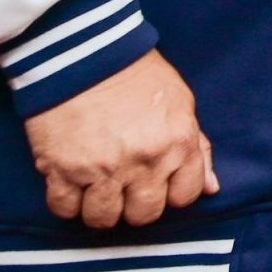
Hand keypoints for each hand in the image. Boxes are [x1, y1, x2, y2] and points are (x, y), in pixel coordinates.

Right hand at [22, 49, 216, 229]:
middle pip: (144, 215)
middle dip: (135, 204)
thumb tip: (210, 188)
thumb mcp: (179, 102)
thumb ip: (197, 147)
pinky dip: (67, 202)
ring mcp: (102, 168)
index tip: (157, 183)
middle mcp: (144, 161)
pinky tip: (71, 184)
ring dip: (99, 207)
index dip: (170, 192)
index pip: (185, 196)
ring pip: (103, 219)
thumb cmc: (135, 74)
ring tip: (96, 186)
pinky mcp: (61, 168)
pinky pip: (64, 209)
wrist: (82, 51)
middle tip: (124, 185)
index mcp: (177, 143)